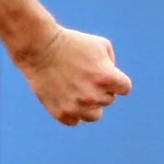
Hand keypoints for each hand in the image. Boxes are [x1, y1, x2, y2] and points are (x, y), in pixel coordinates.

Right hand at [11, 23, 131, 124]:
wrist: (39, 48)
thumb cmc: (70, 43)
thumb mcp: (99, 44)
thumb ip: (112, 64)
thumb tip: (113, 80)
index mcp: (107, 78)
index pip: (124, 88)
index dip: (115, 80)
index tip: (101, 71)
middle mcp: (94, 95)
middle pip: (108, 100)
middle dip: (99, 88)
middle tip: (81, 75)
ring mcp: (77, 106)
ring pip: (94, 115)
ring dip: (88, 105)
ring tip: (75, 90)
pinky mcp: (61, 113)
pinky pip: (74, 121)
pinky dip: (71, 112)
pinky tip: (64, 97)